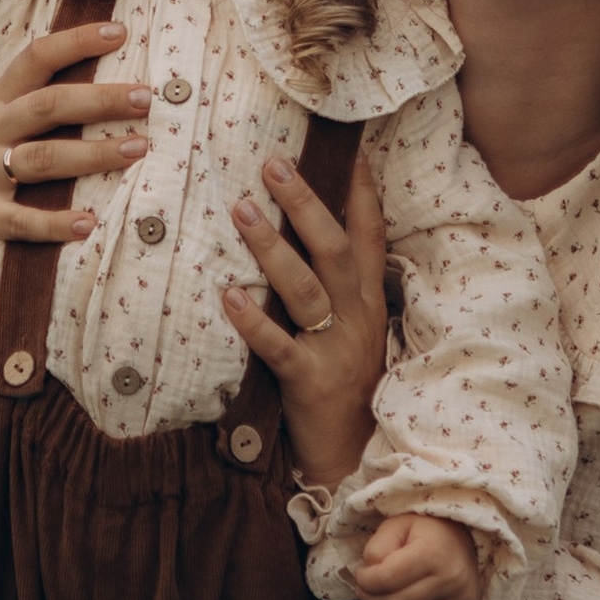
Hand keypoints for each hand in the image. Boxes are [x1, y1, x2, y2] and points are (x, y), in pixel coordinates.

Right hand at [0, 18, 153, 303]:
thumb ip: (9, 84)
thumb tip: (43, 36)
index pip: (35, 59)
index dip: (76, 43)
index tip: (119, 32)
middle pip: (48, 106)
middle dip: (100, 99)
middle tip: (146, 97)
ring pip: (44, 159)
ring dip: (94, 154)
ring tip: (138, 149)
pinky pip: (24, 220)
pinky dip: (57, 223)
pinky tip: (90, 224)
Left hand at [221, 148, 390, 497]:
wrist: (354, 455)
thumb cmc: (346, 382)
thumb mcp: (354, 327)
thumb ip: (336, 284)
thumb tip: (302, 230)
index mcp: (371, 299)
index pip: (370, 232)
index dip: (360, 188)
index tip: (348, 144)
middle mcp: (359, 316)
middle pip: (335, 248)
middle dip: (305, 203)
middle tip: (274, 163)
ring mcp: (336, 349)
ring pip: (306, 289)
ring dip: (272, 248)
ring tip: (241, 209)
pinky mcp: (310, 383)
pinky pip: (279, 347)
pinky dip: (254, 322)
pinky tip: (228, 297)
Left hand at [354, 514, 482, 599]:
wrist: (463, 534)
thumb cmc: (425, 528)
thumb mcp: (397, 524)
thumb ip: (378, 546)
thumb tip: (369, 573)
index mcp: (433, 553)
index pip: (386, 579)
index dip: (364, 580)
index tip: (360, 575)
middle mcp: (450, 580)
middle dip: (371, 598)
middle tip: (364, 589)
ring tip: (388, 596)